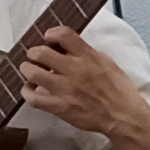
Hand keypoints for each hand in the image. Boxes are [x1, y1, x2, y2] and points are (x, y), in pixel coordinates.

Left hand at [18, 25, 149, 139]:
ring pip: (32, 73)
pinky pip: (33, 98)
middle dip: (34, 52)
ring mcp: (65, 89)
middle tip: (35, 56)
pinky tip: (30, 90)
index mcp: (88, 57)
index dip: (51, 33)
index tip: (48, 37)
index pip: (63, 34)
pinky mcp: (60, 107)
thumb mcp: (107, 62)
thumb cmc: (118, 90)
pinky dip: (27, 92)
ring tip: (30, 70)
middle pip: (41, 52)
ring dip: (27, 69)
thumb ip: (87, 53)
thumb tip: (68, 47)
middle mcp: (74, 70)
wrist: (123, 116)